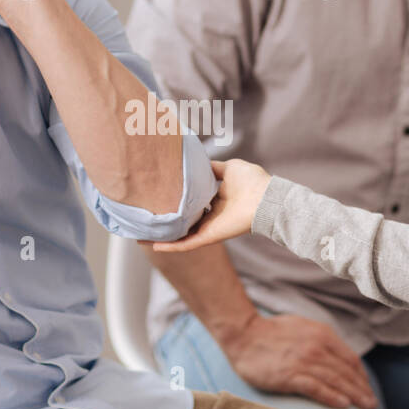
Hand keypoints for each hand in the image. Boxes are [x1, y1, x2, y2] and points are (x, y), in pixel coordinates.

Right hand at [149, 159, 271, 251]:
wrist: (266, 198)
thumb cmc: (252, 181)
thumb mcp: (229, 167)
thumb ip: (212, 167)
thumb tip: (197, 162)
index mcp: (215, 197)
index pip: (192, 200)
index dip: (177, 197)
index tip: (160, 192)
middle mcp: (210, 214)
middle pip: (184, 219)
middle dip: (168, 219)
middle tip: (147, 215)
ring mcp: (209, 227)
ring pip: (182, 234)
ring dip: (164, 236)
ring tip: (143, 236)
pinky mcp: (210, 236)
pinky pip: (188, 243)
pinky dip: (172, 246)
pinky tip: (154, 246)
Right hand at [224, 312, 378, 408]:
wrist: (243, 335)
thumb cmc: (271, 333)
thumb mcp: (303, 327)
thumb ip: (322, 340)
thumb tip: (337, 356)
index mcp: (322, 334)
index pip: (350, 359)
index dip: (362, 376)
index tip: (367, 388)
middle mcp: (316, 347)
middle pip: (347, 372)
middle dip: (362, 389)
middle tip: (372, 404)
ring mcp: (303, 361)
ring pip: (336, 381)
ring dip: (354, 395)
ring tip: (366, 407)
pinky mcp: (290, 375)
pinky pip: (317, 388)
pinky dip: (332, 397)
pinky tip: (344, 405)